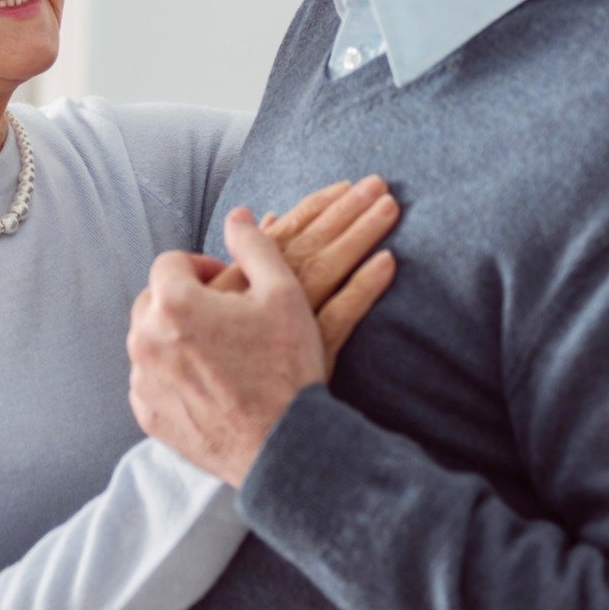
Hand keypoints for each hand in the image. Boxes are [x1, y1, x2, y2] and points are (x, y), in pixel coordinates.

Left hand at [128, 193, 396, 486]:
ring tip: (218, 348)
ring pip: (149, 338)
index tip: (228, 284)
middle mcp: (145, 339)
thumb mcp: (283, 293)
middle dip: (184, 298)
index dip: (201, 267)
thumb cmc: (286, 366)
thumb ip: (255, 244)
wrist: (285, 445)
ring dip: (175, 334)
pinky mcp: (147, 415)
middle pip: (154, 298)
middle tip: (224, 315)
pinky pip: (149, 378)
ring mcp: (143, 381)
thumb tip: (237, 214)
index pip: (172, 262)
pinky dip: (170, 373)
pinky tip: (208, 381)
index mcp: (174, 303)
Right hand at [212, 176, 398, 366]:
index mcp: (244, 279)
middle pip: (313, 240)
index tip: (345, 186)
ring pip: (329, 267)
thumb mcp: (219, 303)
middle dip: (346, 208)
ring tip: (389, 205)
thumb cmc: (219, 364)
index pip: (287, 230)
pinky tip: (389, 262)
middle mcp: (267, 294)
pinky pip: (342, 316)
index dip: (316, 205)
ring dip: (360, 233)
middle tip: (380, 181)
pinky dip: (364, 288)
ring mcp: (290, 324)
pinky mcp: (312, 355)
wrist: (229, 427)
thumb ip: (244, 260)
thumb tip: (259, 216)